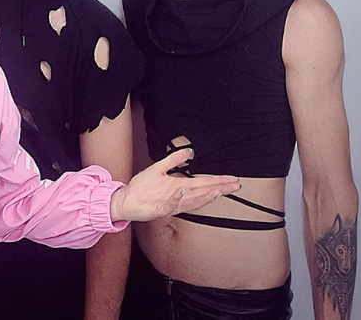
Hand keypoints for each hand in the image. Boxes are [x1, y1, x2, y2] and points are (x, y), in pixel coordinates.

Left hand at [109, 149, 240, 222]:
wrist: (126, 199)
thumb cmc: (142, 188)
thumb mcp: (159, 168)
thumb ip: (173, 160)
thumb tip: (188, 151)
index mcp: (180, 186)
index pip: (203, 183)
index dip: (218, 181)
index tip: (233, 180)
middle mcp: (179, 196)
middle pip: (203, 193)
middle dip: (219, 189)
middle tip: (235, 186)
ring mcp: (171, 204)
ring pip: (192, 201)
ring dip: (204, 196)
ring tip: (218, 190)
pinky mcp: (160, 209)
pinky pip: (170, 204)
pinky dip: (177, 199)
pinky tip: (183, 192)